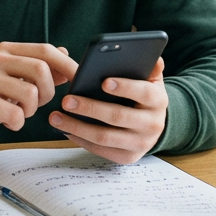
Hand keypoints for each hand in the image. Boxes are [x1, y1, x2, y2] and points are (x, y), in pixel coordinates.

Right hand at [0, 43, 76, 146]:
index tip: (80, 80)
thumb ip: (40, 69)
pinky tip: (8, 122)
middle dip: (48, 92)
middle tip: (39, 104)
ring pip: (30, 93)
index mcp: (6, 50)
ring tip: (19, 112)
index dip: (67, 65)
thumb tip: (68, 57)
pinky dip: (17, 123)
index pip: (45, 50)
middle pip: (41, 70)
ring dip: (31, 110)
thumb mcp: (15, 81)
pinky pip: (15, 113)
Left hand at [50, 57, 168, 164]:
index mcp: (159, 101)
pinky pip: (100, 149)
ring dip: (78, 127)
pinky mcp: (126, 157)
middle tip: (67, 100)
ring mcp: (140, 144)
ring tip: (56, 117)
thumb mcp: (151, 81)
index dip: (125, 87)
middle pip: (119, 117)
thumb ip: (150, 68)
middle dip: (90, 108)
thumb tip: (154, 58)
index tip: (103, 82)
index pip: (144, 93)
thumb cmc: (144, 98)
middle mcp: (152, 125)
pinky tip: (65, 128)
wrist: (152, 127)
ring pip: (105, 137)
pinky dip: (80, 139)